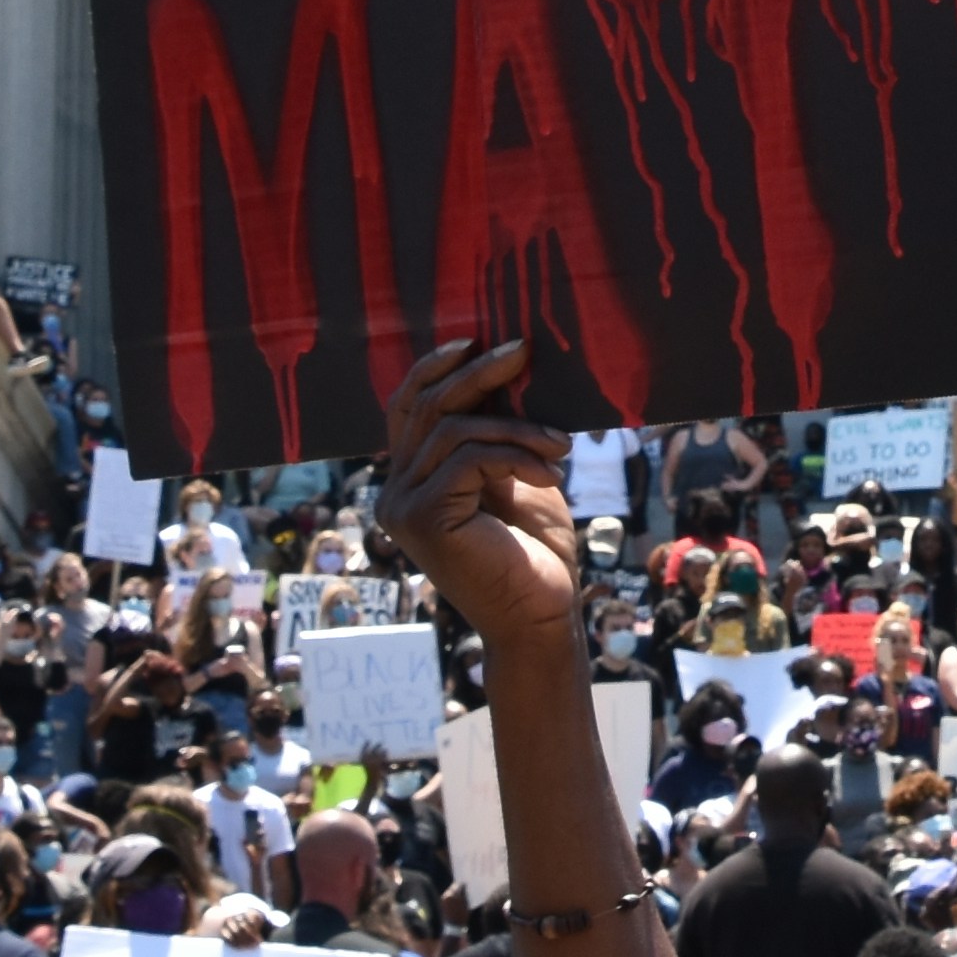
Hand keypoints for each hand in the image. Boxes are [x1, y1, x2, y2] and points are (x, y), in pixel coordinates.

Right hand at [372, 341, 586, 648]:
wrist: (541, 618)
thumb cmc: (536, 553)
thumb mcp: (517, 477)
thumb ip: (496, 434)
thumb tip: (502, 369)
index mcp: (411, 480)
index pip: (408, 407)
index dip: (435, 368)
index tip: (478, 339)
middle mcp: (395, 492)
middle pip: (427, 408)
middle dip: (478, 373)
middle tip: (523, 350)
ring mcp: (403, 507)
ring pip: (454, 430)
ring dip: (517, 428)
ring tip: (562, 446)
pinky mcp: (424, 519)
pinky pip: (468, 458)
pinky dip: (516, 455)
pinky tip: (551, 474)